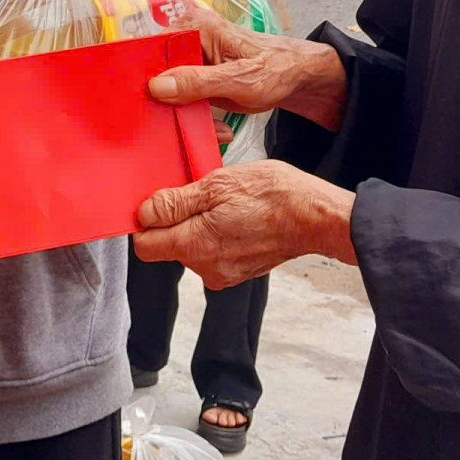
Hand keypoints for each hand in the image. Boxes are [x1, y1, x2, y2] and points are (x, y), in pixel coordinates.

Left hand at [134, 159, 355, 289]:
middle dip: (176, 220)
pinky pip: (212, 252)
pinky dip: (217, 235)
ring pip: (191, 247)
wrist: (314, 216)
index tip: (159, 202)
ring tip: (225, 204)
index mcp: (195, 245)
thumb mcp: (217, 185)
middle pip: (168, 246)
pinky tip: (236, 217)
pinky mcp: (238, 272)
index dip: (146, 222)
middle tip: (201, 193)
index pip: (145, 246)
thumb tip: (144, 213)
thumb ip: (176, 203)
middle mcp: (206, 268)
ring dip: (198, 225)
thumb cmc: (271, 195)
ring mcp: (223, 274)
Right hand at [145, 5, 347, 129]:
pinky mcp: (199, 77)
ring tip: (219, 129)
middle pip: (159, 73)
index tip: (148, 105)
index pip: (153, 50)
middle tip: (190, 124)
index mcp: (194, 26)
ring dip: (189, 115)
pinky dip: (200, 117)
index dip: (147, 78)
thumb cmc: (277, 69)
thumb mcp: (238, 80)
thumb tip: (156, 86)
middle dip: (172, 104)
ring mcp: (193, 58)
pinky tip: (221, 128)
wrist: (299, 78)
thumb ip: (197, 82)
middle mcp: (189, 38)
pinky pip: (186, 99)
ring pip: (171, 91)